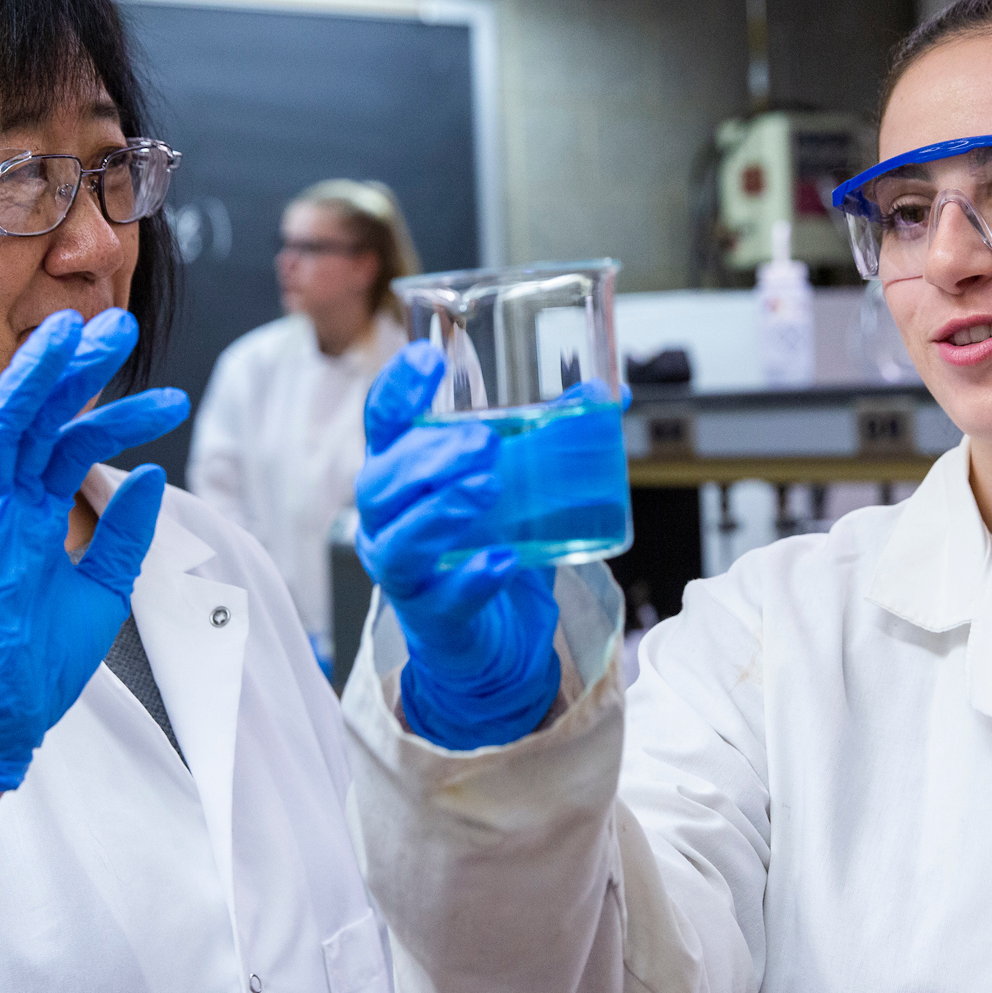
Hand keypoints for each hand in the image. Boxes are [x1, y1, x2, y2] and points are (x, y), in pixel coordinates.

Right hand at [0, 308, 190, 801]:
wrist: (4, 713)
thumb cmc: (43, 659)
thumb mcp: (106, 587)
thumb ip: (126, 532)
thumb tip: (154, 473)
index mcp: (37, 511)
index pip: (78, 444)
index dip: (122, 414)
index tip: (172, 398)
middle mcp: (9, 505)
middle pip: (45, 420)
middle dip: (80, 371)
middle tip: (119, 326)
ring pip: (7, 431)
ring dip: (34, 380)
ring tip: (71, 334)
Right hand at [355, 342, 560, 748]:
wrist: (494, 634)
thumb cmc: (488, 545)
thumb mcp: (519, 486)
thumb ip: (551, 440)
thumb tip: (609, 394)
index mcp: (402, 474)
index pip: (382, 424)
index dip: (397, 390)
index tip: (429, 358)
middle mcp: (388, 520)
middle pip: (382, 482)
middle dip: (430, 457)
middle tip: (485, 442)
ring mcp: (404, 572)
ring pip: (400, 541)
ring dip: (441, 511)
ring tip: (488, 489)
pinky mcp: (431, 617)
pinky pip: (441, 599)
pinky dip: (471, 579)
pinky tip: (503, 561)